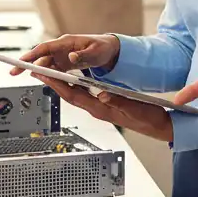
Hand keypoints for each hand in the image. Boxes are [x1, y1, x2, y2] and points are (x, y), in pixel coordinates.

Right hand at [13, 34, 120, 75]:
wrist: (110, 50)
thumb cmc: (103, 48)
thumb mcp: (96, 52)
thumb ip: (83, 55)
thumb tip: (71, 57)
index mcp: (67, 42)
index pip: (45, 48)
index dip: (32, 54)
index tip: (21, 61)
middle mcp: (62, 48)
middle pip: (40, 56)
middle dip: (27, 63)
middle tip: (13, 72)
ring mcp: (63, 55)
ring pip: (44, 63)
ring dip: (34, 70)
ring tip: (21, 76)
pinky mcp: (65, 63)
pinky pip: (52, 68)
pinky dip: (45, 74)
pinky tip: (40, 80)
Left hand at [44, 78, 172, 142]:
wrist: (158, 125)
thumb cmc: (147, 118)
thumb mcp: (132, 108)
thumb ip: (116, 101)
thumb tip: (101, 95)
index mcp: (101, 109)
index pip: (74, 95)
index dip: (57, 85)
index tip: (45, 75)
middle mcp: (98, 108)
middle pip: (70, 95)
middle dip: (53, 83)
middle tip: (39, 71)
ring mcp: (101, 107)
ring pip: (76, 95)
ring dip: (62, 84)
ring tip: (50, 73)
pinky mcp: (106, 105)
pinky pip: (85, 95)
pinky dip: (76, 85)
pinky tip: (73, 80)